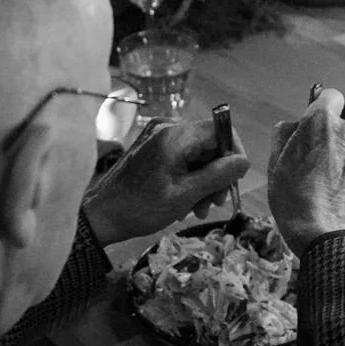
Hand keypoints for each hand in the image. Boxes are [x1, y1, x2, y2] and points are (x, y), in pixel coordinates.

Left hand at [82, 118, 249, 244]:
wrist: (100, 217)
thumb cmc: (139, 208)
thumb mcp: (185, 195)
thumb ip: (217, 176)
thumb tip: (244, 161)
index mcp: (174, 136)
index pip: (220, 129)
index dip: (233, 152)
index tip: (236, 179)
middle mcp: (166, 129)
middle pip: (209, 143)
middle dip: (217, 174)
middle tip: (215, 204)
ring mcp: (157, 138)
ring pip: (197, 154)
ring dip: (204, 181)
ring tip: (198, 209)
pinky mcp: (151, 149)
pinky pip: (182, 158)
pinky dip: (188, 179)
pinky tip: (184, 203)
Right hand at [266, 88, 344, 254]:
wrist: (326, 235)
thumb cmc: (294, 199)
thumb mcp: (275, 164)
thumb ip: (283, 135)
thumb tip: (292, 126)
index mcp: (322, 122)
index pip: (328, 96)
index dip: (319, 108)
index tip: (311, 126)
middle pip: (338, 125)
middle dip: (326, 138)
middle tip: (308, 164)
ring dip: (338, 157)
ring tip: (321, 184)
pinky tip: (335, 193)